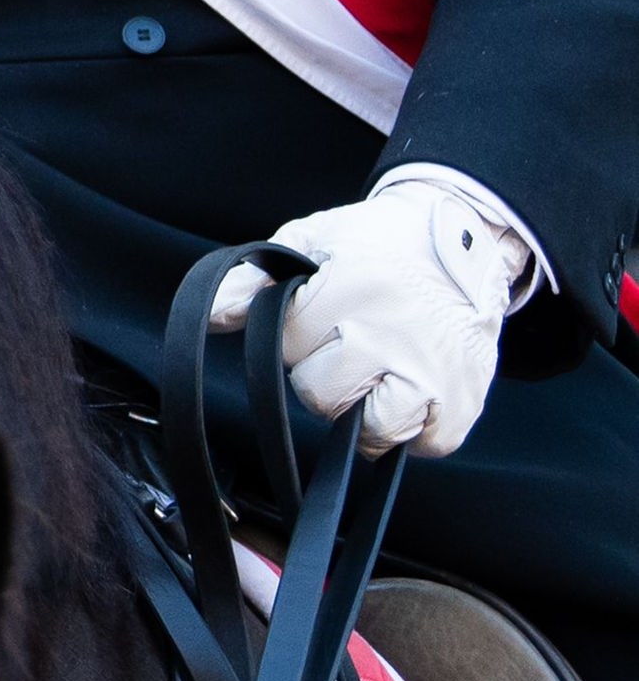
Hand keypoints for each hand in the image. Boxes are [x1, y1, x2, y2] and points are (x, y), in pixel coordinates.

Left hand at [256, 173, 528, 455]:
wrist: (467, 237)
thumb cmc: (380, 242)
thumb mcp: (311, 240)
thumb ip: (254, 278)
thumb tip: (212, 315)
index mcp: (353, 290)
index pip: (289, 345)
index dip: (297, 334)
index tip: (321, 314)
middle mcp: (395, 335)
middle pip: (321, 396)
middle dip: (324, 376)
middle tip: (349, 345)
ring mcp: (435, 372)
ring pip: (372, 430)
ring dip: (365, 411)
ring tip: (377, 373)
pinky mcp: (466, 399)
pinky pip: (424, 443)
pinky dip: (413, 428)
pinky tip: (411, 390)